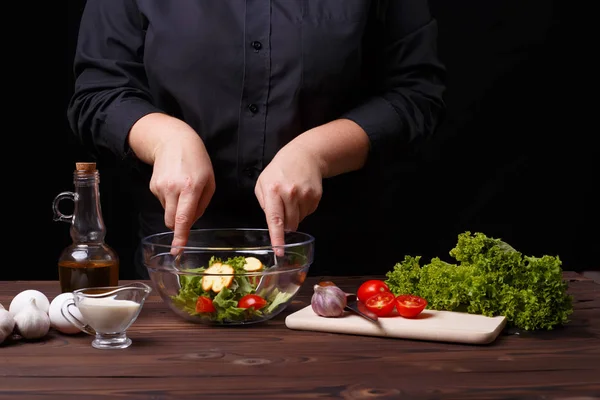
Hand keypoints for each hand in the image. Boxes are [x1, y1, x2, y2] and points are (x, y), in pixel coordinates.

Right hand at [130, 114, 215, 251]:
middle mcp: (173, 189)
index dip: (180, 236)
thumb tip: (191, 222)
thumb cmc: (197, 161)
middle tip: (187, 217)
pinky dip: (169, 199)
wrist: (173, 141)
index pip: (183, 218)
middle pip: (171, 221)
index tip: (177, 250)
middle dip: (178, 226)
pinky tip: (174, 184)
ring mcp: (160, 188)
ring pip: (167, 212)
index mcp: (191, 188)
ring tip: (183, 190)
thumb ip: (202, 204)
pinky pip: (163, 202)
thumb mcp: (209, 181)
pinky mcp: (152, 186)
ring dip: (175, 208)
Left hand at [254, 143, 323, 249]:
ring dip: (294, 215)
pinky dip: (303, 209)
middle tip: (282, 210)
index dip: (277, 237)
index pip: (274, 219)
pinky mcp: (316, 197)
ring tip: (292, 198)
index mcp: (273, 190)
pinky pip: (308, 213)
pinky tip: (300, 196)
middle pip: (289, 224)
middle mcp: (290, 194)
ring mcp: (305, 195)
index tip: (279, 251)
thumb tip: (271, 221)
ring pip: (299, 220)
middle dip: (284, 224)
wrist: (304, 155)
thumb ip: (264, 203)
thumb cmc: (279, 169)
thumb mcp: (263, 182)